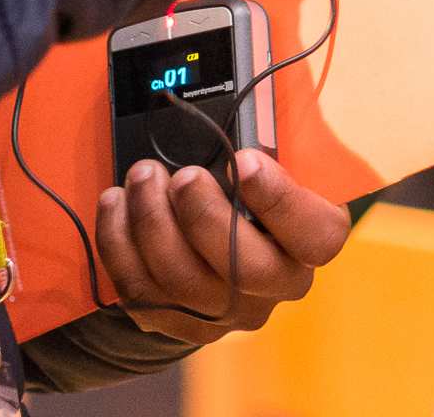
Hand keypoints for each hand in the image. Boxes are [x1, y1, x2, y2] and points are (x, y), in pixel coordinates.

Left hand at [96, 148, 352, 341]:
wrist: (210, 240)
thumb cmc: (245, 185)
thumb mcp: (269, 158)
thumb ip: (266, 140)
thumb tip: (240, 111)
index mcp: (310, 240)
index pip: (317, 237)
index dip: (280, 201)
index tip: (242, 160)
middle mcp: (276, 284)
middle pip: (246, 270)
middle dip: (204, 216)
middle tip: (182, 175)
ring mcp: (226, 311)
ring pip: (183, 282)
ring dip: (152, 221)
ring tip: (141, 176)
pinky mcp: (178, 322)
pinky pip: (140, 292)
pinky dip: (119, 243)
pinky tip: (116, 202)